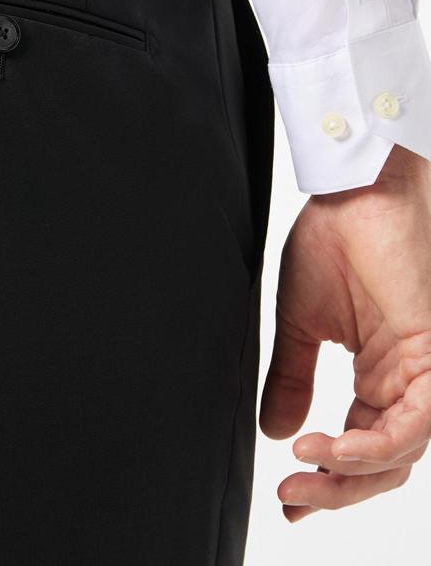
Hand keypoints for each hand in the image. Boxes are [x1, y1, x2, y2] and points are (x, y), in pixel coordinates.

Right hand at [261, 144, 430, 522]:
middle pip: (386, 461)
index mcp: (380, 372)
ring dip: (351, 473)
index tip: (290, 498)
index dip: (327, 476)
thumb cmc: (331, 240)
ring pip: (405, 453)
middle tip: (293, 498)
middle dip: (338, 488)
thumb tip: (275, 431)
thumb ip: (293, 379)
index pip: (361, 443)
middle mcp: (407, 378)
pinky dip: (371, 446)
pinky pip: (417, 424)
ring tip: (304, 471)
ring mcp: (424, 368)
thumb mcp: (299, 324)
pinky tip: (326, 446)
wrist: (351, 192)